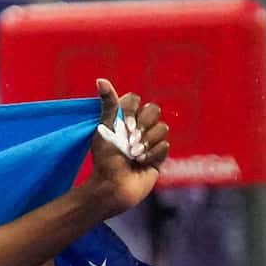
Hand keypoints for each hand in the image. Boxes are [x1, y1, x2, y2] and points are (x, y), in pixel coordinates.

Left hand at [85, 80, 168, 212]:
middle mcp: (139, 127)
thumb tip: (100, 79)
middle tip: (129, 142)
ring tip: (133, 156)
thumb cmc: (105, 159)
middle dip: (141, 127)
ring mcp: (151, 141)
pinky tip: (141, 164)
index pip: (135, 100)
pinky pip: (165, 145)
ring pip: (162, 128)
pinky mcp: (159, 156)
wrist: (113, 186)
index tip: (122, 125)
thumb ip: (108, 104)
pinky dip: (152, 154)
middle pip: (153, 110)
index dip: (131, 110)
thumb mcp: (104, 129)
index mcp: (124, 118)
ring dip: (146, 143)